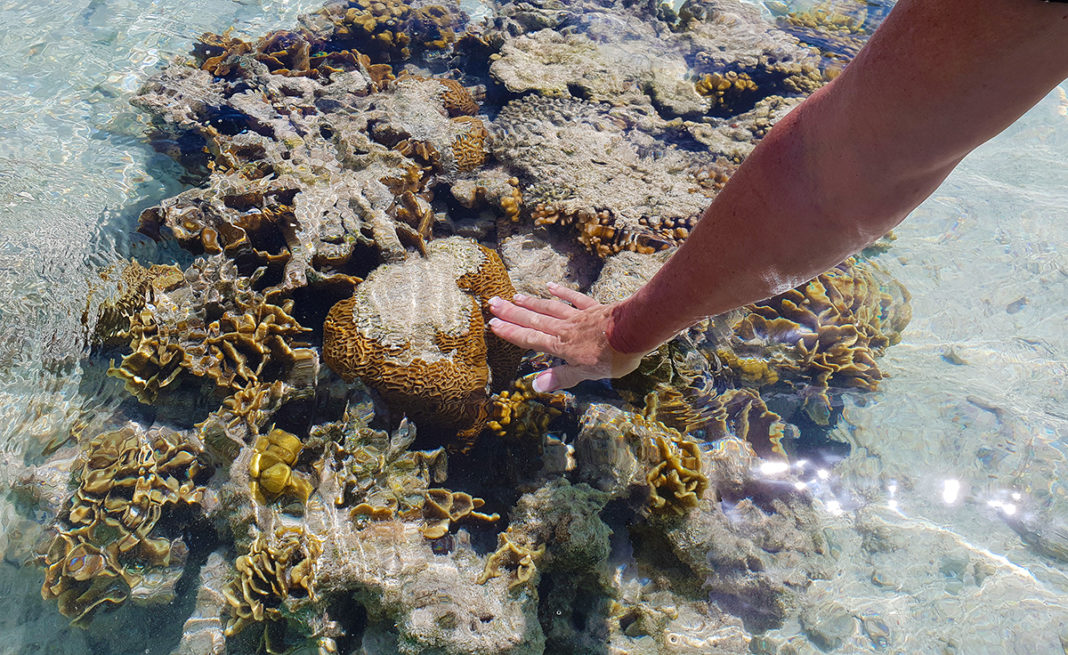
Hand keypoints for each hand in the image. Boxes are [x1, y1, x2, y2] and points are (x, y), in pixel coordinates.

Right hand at [487, 283, 645, 391]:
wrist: (636, 330)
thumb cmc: (614, 356)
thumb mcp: (586, 373)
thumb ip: (561, 377)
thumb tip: (535, 384)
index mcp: (562, 346)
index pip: (531, 338)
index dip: (511, 332)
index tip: (492, 324)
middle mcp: (565, 328)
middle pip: (534, 320)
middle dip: (512, 313)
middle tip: (492, 303)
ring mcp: (579, 316)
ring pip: (550, 308)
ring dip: (531, 303)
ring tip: (514, 296)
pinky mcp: (594, 308)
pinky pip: (574, 298)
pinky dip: (562, 292)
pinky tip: (550, 286)